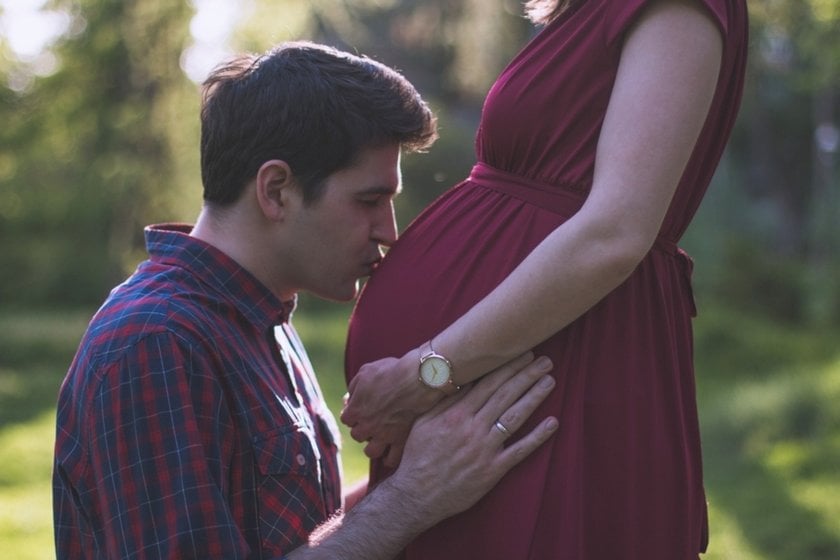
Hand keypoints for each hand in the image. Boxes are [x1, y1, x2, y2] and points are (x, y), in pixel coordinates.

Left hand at [341, 351, 441, 460]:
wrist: (415, 380)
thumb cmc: (391, 372)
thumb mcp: (366, 371)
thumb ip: (354, 386)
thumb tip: (350, 396)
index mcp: (356, 410)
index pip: (346, 419)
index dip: (353, 413)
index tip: (361, 408)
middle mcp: (367, 426)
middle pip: (357, 435)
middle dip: (363, 428)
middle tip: (373, 421)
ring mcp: (384, 435)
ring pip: (371, 452)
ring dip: (373, 446)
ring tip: (380, 439)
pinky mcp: (400, 440)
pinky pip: (392, 459)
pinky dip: (390, 458)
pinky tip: (391, 452)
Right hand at [385, 352, 556, 524]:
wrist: (416, 494)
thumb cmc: (418, 456)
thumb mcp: (423, 422)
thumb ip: (443, 401)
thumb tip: (459, 380)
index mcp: (455, 413)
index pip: (487, 383)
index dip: (508, 367)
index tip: (523, 354)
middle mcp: (472, 427)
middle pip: (505, 395)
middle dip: (526, 375)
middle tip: (545, 361)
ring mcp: (484, 448)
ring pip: (514, 416)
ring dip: (534, 397)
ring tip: (550, 381)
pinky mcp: (493, 469)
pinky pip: (519, 450)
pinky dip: (538, 436)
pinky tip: (552, 423)